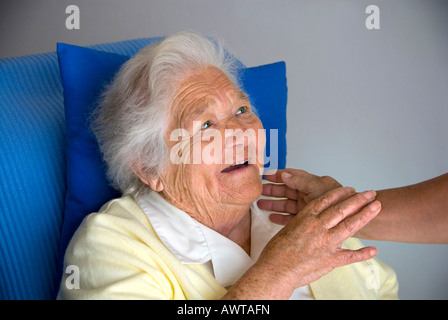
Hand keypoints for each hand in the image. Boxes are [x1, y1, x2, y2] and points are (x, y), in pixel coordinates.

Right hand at [253, 186, 380, 296]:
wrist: (276, 271)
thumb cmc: (276, 252)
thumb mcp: (286, 229)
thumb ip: (299, 222)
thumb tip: (306, 218)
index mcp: (306, 218)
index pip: (326, 200)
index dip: (340, 193)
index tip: (350, 189)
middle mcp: (318, 227)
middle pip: (341, 209)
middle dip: (358, 199)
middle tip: (371, 193)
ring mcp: (326, 243)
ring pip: (349, 226)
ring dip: (365, 215)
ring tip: (377, 207)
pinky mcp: (331, 260)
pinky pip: (350, 256)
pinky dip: (363, 254)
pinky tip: (373, 250)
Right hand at [258, 168, 341, 224]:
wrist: (353, 219)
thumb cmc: (339, 201)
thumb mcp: (317, 188)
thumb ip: (300, 181)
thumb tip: (284, 174)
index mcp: (312, 184)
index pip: (292, 176)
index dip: (279, 175)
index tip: (266, 175)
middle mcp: (309, 195)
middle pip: (287, 190)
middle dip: (273, 190)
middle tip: (259, 191)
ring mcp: (308, 209)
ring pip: (287, 204)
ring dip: (274, 203)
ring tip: (260, 205)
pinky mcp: (308, 222)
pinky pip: (291, 218)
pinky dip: (280, 217)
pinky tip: (271, 217)